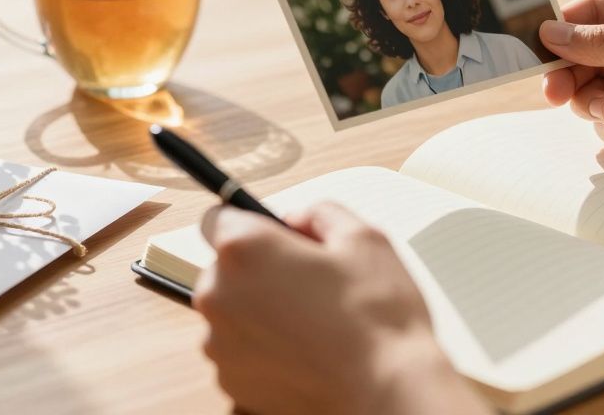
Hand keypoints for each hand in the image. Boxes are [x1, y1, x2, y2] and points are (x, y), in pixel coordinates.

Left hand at [196, 203, 488, 414]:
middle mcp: (219, 294)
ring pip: (233, 309)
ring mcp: (220, 342)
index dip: (252, 223)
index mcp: (244, 249)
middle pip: (225, 267)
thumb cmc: (377, 316)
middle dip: (258, 268)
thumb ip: (319, 213)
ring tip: (312, 320)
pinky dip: (263, 345)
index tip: (274, 237)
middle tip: (308, 281)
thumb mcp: (363, 236)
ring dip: (259, 309)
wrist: (385, 390)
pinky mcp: (230, 378)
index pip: (219, 218)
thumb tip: (297, 220)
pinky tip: (305, 348)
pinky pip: (239, 348)